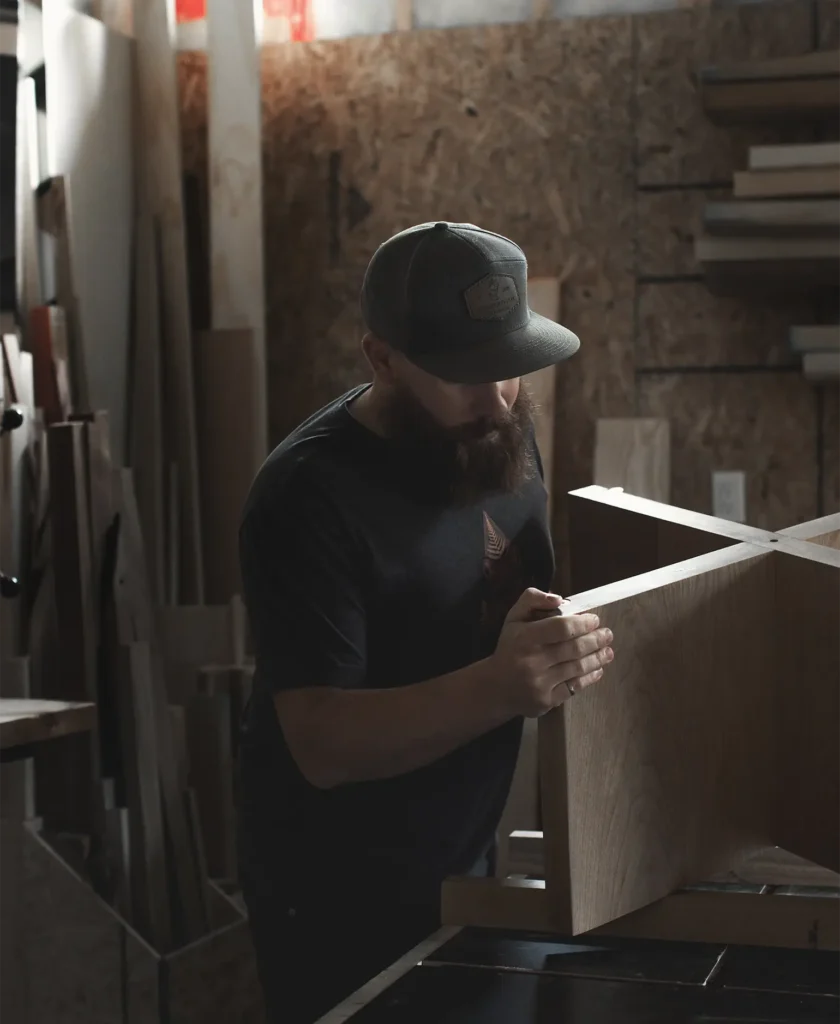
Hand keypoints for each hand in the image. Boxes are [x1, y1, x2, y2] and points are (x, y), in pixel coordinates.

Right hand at [488, 588, 613, 717]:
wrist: (495, 687)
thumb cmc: (510, 647)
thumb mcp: (514, 618)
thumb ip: (532, 600)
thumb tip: (559, 600)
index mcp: (525, 638)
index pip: (561, 628)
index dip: (582, 623)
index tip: (594, 620)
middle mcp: (532, 661)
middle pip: (574, 648)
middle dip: (596, 640)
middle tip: (608, 634)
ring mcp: (540, 683)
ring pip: (577, 668)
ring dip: (597, 658)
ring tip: (608, 652)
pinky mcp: (546, 701)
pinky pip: (574, 687)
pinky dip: (590, 677)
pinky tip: (598, 669)